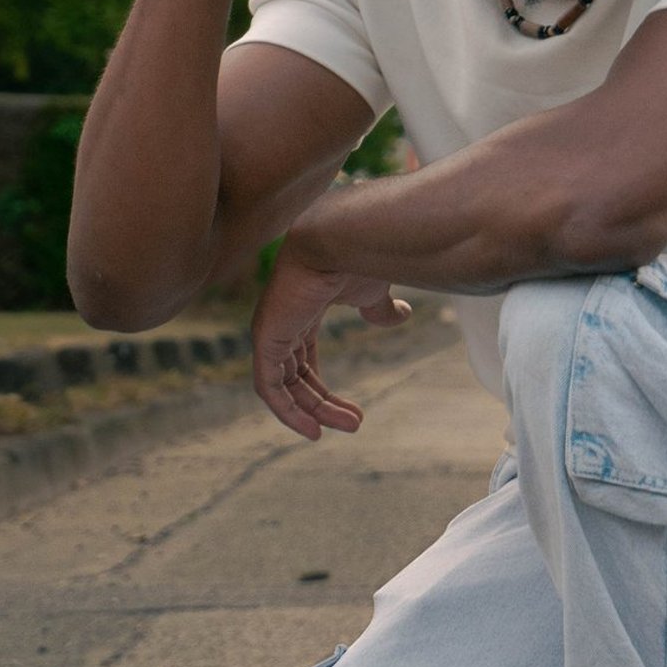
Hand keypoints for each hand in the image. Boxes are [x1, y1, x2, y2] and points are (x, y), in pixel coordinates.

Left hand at [251, 240, 410, 440]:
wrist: (343, 239)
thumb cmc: (356, 258)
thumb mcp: (371, 292)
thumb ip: (378, 308)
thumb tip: (400, 314)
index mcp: (301, 313)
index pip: (304, 362)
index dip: (322, 391)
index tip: (353, 414)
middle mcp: (281, 323)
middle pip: (296, 378)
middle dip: (323, 405)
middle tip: (355, 424)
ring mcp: (270, 330)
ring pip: (283, 387)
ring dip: (312, 411)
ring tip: (348, 426)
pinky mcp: (266, 337)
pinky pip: (269, 386)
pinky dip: (287, 410)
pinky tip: (313, 427)